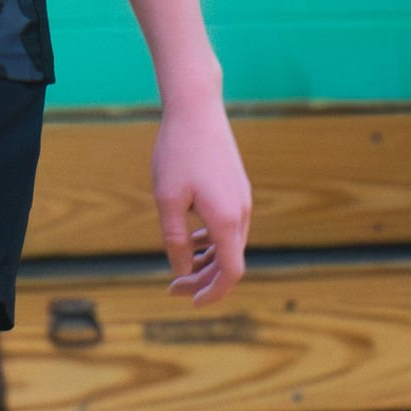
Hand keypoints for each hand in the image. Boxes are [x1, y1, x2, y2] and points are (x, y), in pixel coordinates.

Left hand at [154, 94, 250, 306]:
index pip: (231, 273)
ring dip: (208, 261)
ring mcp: (242, 200)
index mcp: (227, 219)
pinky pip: (230, 227)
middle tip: (173, 288)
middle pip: (231, 262)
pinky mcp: (237, 189)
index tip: (189, 301)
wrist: (197, 109)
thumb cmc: (178, 152)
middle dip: (204, 280)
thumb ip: (175, 239)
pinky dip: (213, 242)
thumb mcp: (167, 200)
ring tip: (181, 266)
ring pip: (230, 245)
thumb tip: (182, 272)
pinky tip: (192, 239)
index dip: (213, 293)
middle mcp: (242, 213)